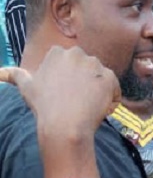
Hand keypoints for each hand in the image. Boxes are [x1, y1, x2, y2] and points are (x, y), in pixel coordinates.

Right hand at [0, 46, 120, 138]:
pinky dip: (111, 101)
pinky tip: (99, 110)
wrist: (64, 125)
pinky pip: (115, 90)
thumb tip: (2, 72)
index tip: (67, 96)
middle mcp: (77, 53)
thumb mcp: (27, 88)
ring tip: (87, 108)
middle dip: (86, 85)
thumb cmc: (44, 107)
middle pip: (88, 70)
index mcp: (58, 52)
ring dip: (99, 93)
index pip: (72, 65)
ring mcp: (94, 64)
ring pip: (102, 79)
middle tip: (77, 103)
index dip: (72, 82)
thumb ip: (17, 76)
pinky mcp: (109, 77)